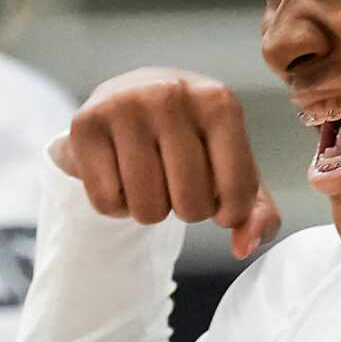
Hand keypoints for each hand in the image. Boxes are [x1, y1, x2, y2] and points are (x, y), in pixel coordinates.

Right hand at [54, 68, 280, 260]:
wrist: (130, 99)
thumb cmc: (190, 139)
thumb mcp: (231, 166)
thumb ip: (255, 211)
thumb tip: (244, 246)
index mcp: (219, 101)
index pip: (237, 192)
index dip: (228, 213)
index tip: (218, 197)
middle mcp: (171, 95)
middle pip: (190, 205)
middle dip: (185, 209)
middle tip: (176, 182)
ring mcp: (125, 105)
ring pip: (146, 209)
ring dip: (149, 209)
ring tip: (149, 177)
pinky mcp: (85, 124)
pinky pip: (107, 202)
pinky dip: (115, 205)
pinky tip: (119, 175)